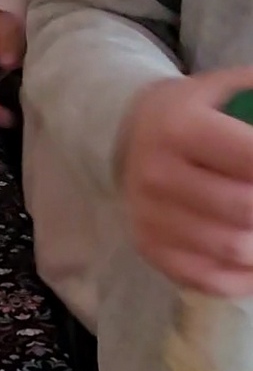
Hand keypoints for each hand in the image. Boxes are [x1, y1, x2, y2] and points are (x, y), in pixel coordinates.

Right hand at [121, 69, 252, 295]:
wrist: (130, 134)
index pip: (251, 157)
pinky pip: (212, 279)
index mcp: (180, 127)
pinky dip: (248, 275)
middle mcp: (158, 174)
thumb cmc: (196, 112)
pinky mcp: (150, 248)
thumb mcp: (228, 90)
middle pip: (246, 208)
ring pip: (235, 249)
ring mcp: (149, 217)